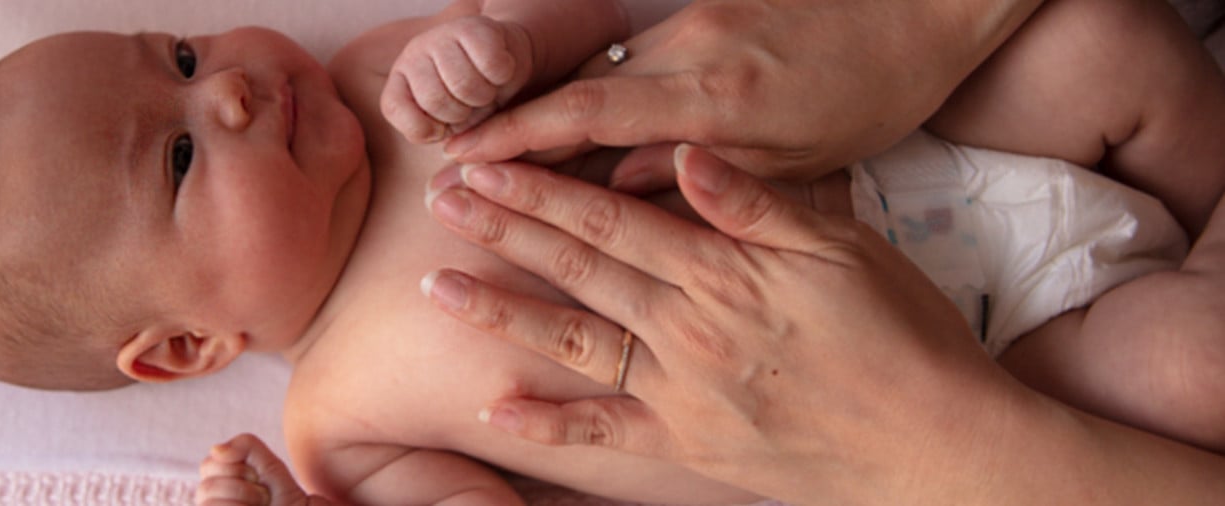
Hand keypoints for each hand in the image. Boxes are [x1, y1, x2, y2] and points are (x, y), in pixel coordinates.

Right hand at [197, 434, 331, 505]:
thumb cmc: (287, 500)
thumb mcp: (270, 466)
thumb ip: (246, 447)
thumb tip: (216, 449)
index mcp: (218, 484)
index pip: (208, 465)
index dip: (237, 468)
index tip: (258, 478)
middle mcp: (211, 502)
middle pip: (207, 487)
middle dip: (243, 489)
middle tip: (263, 497)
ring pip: (209, 504)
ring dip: (244, 501)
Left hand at [382, 15, 532, 143]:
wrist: (506, 59)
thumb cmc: (476, 101)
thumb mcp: (456, 128)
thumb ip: (447, 142)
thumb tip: (450, 153)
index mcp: (400, 84)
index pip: (395, 110)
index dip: (426, 128)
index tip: (445, 129)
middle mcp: (413, 56)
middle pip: (434, 100)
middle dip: (462, 113)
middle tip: (471, 106)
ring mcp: (440, 37)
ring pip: (463, 83)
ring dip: (484, 95)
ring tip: (485, 90)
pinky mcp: (472, 27)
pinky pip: (489, 64)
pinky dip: (500, 76)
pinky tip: (498, 73)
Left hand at [419, 145, 1043, 501]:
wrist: (936, 443)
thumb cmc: (903, 337)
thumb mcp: (842, 247)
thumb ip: (756, 203)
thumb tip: (685, 154)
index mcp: (720, 271)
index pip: (609, 218)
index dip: (541, 190)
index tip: (487, 166)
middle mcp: (686, 328)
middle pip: (575, 268)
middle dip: (504, 230)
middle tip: (442, 201)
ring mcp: (680, 390)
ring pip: (572, 341)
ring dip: (501, 312)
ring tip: (438, 287)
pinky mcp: (687, 443)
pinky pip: (605, 431)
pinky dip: (549, 424)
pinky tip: (496, 410)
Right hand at [442, 0, 1043, 184]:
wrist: (925, 3)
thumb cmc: (874, 90)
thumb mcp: (797, 158)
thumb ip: (700, 178)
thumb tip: (615, 190)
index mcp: (710, 95)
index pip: (584, 115)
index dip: (516, 138)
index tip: (464, 159)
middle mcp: (689, 48)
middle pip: (577, 88)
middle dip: (513, 124)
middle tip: (457, 160)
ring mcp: (695, 20)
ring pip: (606, 69)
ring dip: (554, 106)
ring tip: (503, 145)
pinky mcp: (708, 6)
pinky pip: (639, 54)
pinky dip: (605, 88)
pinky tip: (583, 114)